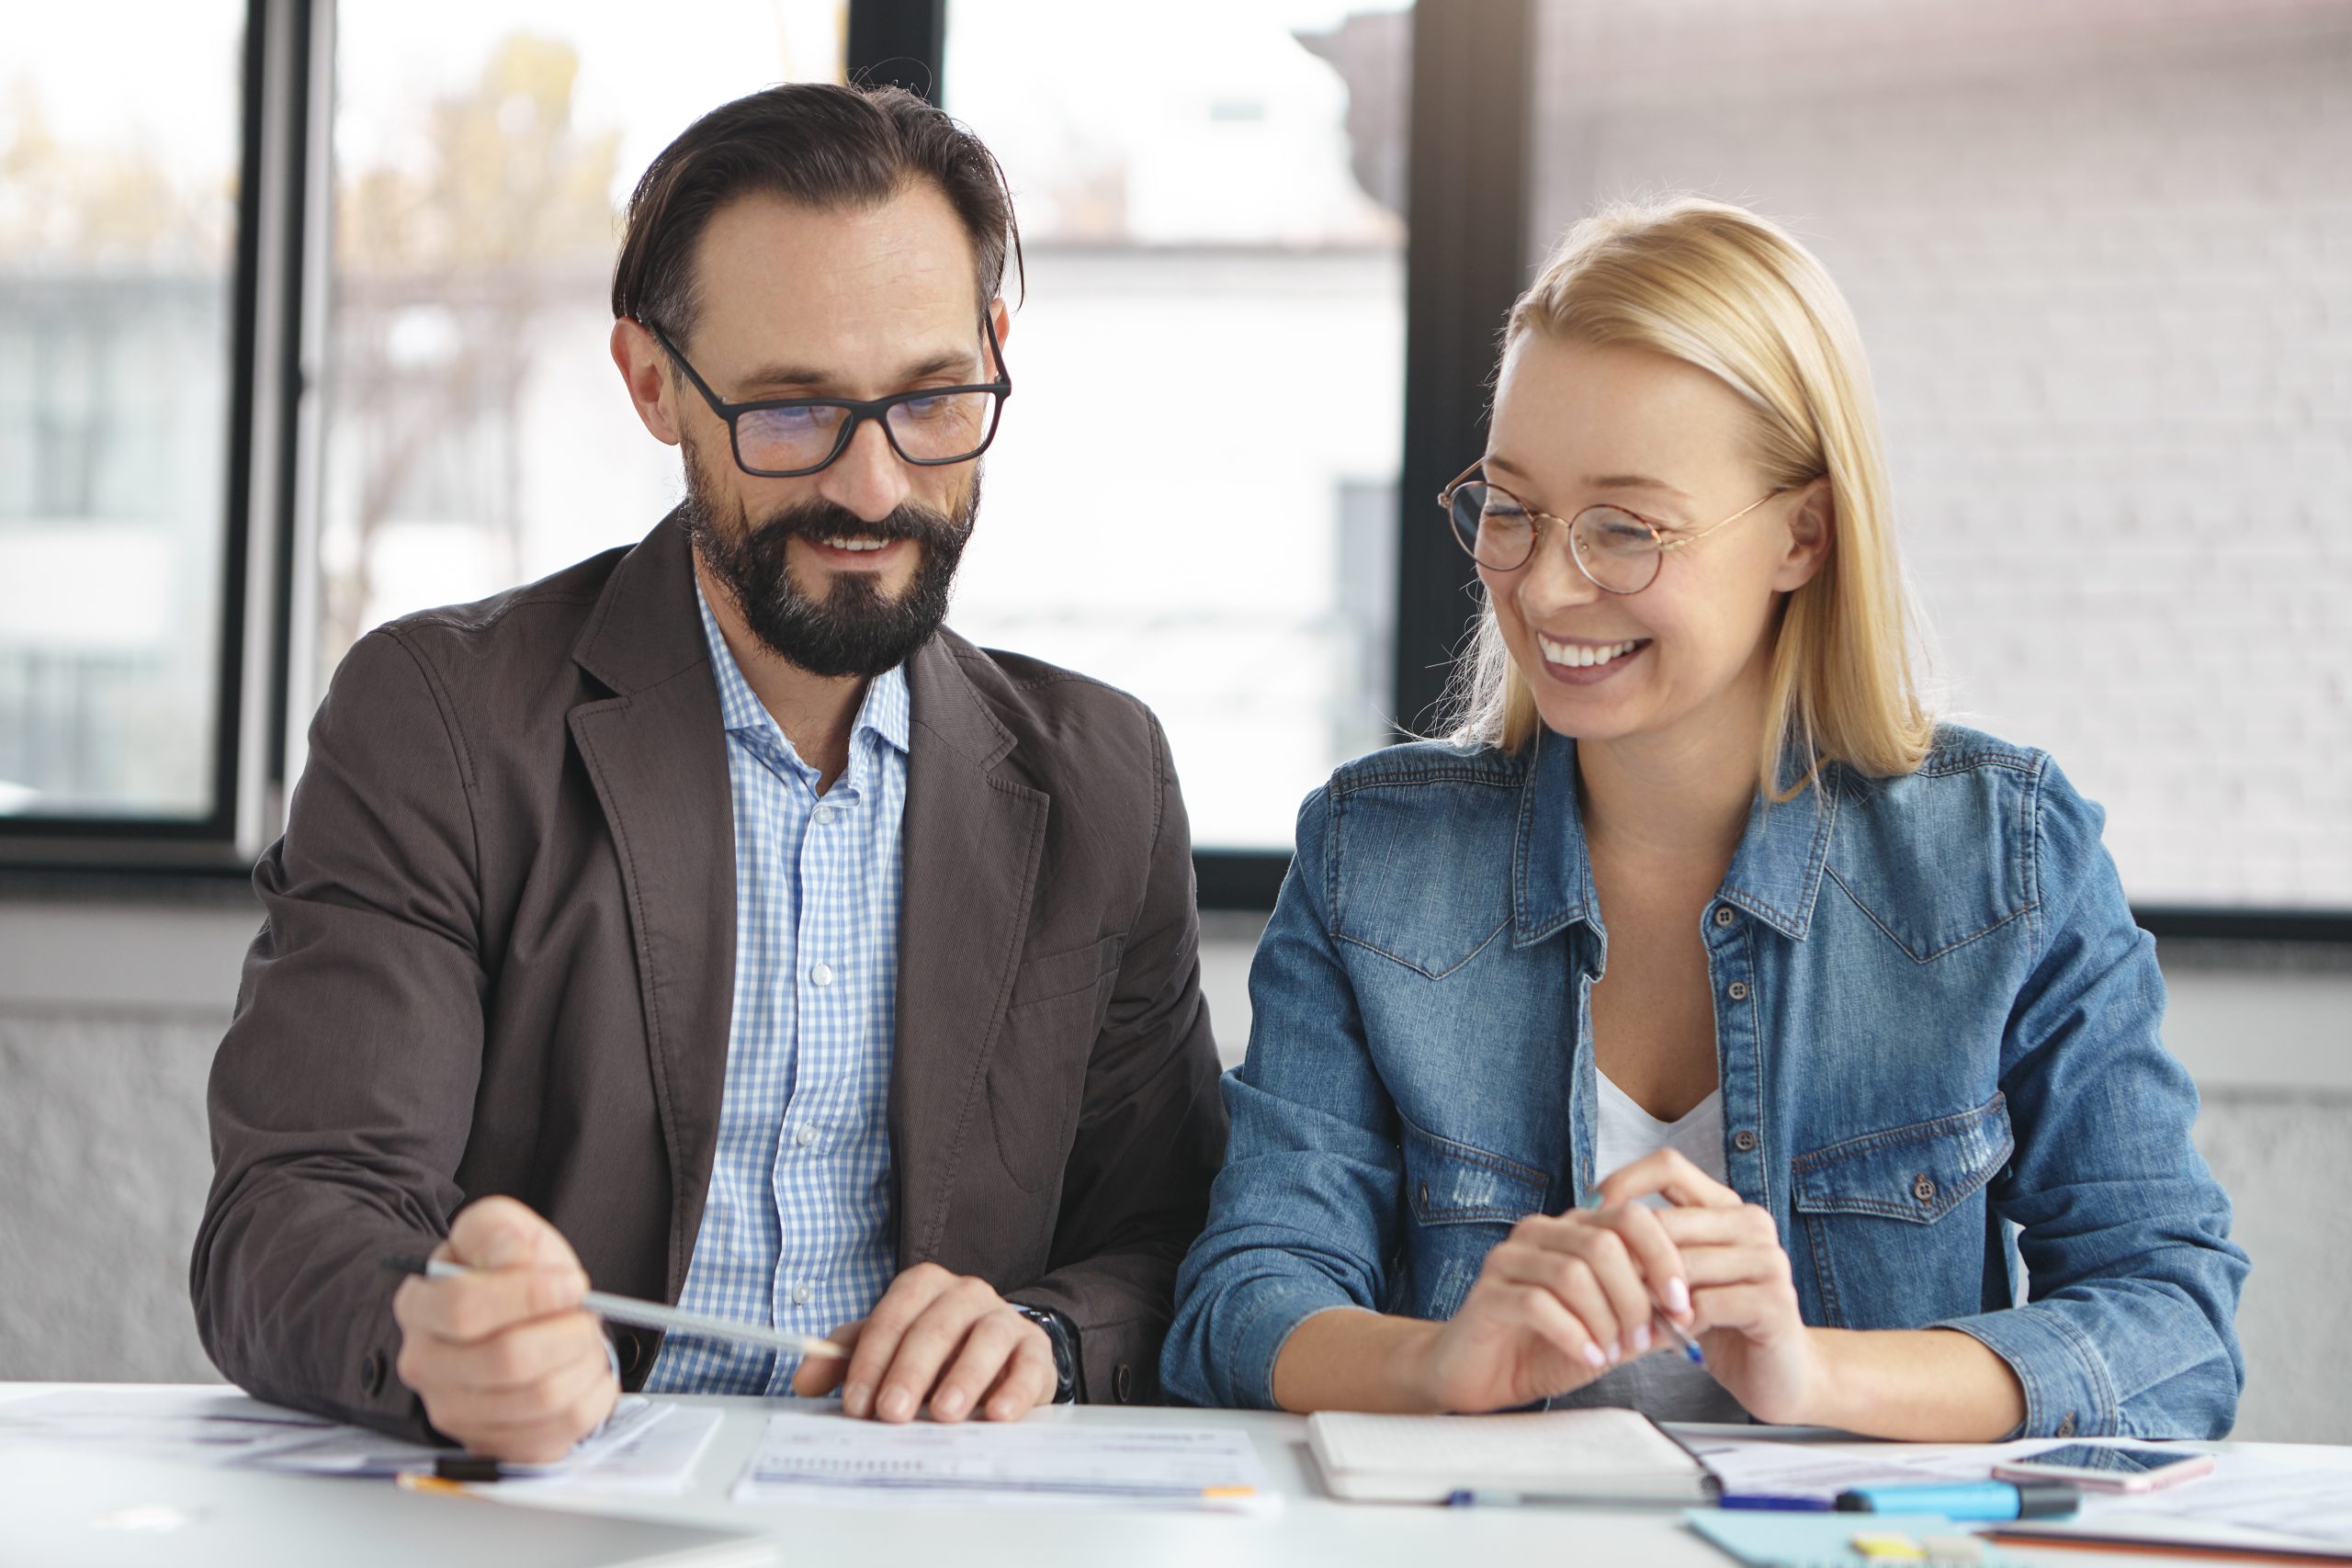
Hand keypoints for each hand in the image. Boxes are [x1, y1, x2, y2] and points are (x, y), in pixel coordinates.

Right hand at [389, 1197, 617, 1461]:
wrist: (518, 1316)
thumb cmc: (510, 1275)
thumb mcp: (502, 1230)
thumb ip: (500, 1232)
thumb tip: (511, 1257)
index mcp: (419, 1306)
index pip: (463, 1308)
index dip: (529, 1296)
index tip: (572, 1283)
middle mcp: (426, 1365)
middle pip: (507, 1361)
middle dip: (567, 1333)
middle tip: (587, 1315)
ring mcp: (455, 1412)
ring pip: (539, 1399)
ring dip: (582, 1363)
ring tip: (585, 1340)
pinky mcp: (493, 1444)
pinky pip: (558, 1432)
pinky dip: (590, 1397)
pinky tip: (583, 1372)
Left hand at [790, 1262, 1057, 1423]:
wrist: (999, 1352)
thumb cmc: (934, 1351)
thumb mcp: (886, 1349)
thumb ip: (845, 1360)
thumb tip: (803, 1380)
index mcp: (923, 1287)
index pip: (893, 1316)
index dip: (871, 1361)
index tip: (857, 1404)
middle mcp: (966, 1294)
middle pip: (936, 1326)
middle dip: (910, 1372)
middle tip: (892, 1413)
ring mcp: (1004, 1319)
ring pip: (985, 1338)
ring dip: (963, 1376)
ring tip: (945, 1413)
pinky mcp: (1035, 1351)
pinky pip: (1029, 1365)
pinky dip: (1015, 1390)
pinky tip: (997, 1414)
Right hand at [1409, 1194, 1694, 1413]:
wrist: (1480, 1373)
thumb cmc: (1544, 1347)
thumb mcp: (1609, 1331)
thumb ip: (1646, 1318)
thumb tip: (1698, 1312)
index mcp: (1573, 1230)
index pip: (1631, 1217)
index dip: (1664, 1258)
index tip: (1682, 1303)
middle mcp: (1540, 1234)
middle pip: (1604, 1242)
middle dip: (1635, 1295)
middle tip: (1645, 1338)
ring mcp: (1510, 1260)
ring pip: (1574, 1272)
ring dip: (1606, 1319)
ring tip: (1614, 1352)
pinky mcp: (1488, 1293)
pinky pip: (1538, 1304)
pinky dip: (1574, 1334)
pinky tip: (1589, 1356)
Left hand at [1597, 1150, 1827, 1424]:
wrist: (1778, 1375)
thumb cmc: (1718, 1321)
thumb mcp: (1678, 1275)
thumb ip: (1649, 1246)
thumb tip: (1585, 1217)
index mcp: (1727, 1206)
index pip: (1668, 1166)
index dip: (1623, 1182)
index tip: (1588, 1213)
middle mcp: (1752, 1223)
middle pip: (1667, 1222)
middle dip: (1627, 1258)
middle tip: (1598, 1288)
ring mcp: (1768, 1260)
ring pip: (1682, 1264)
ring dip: (1648, 1297)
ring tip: (1629, 1320)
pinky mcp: (1775, 1301)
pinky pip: (1706, 1303)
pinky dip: (1678, 1324)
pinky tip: (1669, 1339)